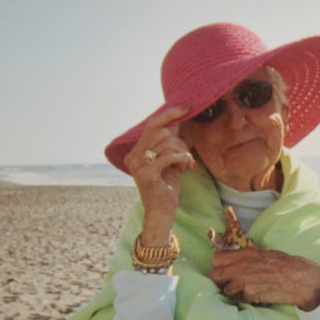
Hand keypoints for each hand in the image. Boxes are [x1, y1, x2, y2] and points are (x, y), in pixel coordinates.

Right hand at [124, 107, 196, 246]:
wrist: (162, 211)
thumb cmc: (167, 186)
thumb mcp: (170, 160)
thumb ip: (171, 141)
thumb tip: (178, 120)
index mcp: (136, 151)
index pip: (152, 125)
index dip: (169, 114)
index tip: (186, 109)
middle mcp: (133, 156)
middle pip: (161, 132)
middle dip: (179, 142)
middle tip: (185, 157)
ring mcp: (137, 165)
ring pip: (167, 142)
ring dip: (182, 153)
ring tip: (185, 164)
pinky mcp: (146, 174)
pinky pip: (168, 155)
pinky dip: (182, 159)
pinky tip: (185, 168)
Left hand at [207, 247, 319, 311]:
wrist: (301, 280)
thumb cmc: (288, 265)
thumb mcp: (266, 254)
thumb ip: (248, 257)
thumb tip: (234, 260)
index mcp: (246, 254)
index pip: (217, 260)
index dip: (219, 267)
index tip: (224, 271)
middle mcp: (242, 266)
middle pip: (215, 276)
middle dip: (219, 281)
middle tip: (227, 284)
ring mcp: (244, 281)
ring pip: (225, 290)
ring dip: (231, 292)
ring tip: (243, 291)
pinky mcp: (250, 295)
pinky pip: (238, 299)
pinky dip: (243, 299)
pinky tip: (253, 296)